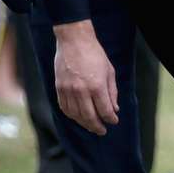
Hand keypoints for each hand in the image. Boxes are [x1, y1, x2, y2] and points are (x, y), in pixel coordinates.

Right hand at [53, 20, 118, 135]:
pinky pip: (64, 108)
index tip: (114, 122)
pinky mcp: (59, 88)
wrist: (74, 41)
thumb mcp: (109, 71)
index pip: (104, 110)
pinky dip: (71, 116)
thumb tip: (114, 109)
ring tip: (91, 126)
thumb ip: (112, 92)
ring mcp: (68, 90)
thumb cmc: (94, 54)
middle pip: (89, 117)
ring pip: (75, 115)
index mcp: (96, 86)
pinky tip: (77, 117)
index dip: (110, 119)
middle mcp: (81, 91)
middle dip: (97, 126)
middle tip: (102, 131)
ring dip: (84, 123)